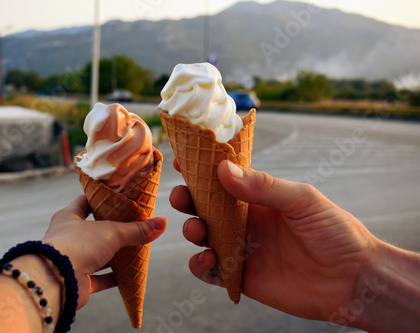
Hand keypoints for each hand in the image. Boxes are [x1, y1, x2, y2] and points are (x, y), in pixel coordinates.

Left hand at [42, 195, 166, 307]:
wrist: (56, 280)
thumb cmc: (77, 245)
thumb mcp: (112, 232)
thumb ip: (137, 230)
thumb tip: (162, 223)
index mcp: (68, 217)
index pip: (85, 201)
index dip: (101, 199)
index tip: (119, 198)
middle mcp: (68, 237)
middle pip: (93, 230)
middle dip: (112, 229)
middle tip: (133, 224)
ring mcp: (72, 259)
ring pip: (97, 255)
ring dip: (114, 255)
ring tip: (136, 249)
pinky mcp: (77, 281)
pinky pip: (98, 279)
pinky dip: (113, 278)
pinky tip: (128, 275)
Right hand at [170, 159, 377, 324]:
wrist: (352, 279)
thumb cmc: (334, 231)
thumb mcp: (301, 200)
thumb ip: (263, 186)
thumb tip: (223, 170)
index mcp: (258, 198)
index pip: (223, 180)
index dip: (201, 170)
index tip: (182, 160)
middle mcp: (245, 221)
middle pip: (205, 207)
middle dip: (188, 200)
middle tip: (182, 196)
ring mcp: (241, 248)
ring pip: (203, 237)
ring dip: (192, 230)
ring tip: (198, 229)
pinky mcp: (241, 276)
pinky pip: (210, 271)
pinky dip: (200, 264)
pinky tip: (209, 257)